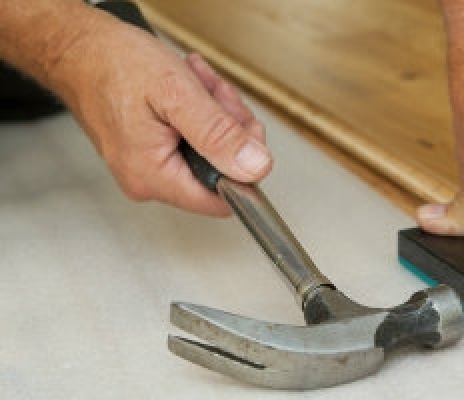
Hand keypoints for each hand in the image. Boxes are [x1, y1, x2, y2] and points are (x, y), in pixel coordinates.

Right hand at [50, 15, 270, 215]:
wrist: (78, 47)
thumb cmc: (113, 64)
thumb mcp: (178, 95)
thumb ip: (219, 135)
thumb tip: (254, 168)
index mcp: (154, 176)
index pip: (224, 199)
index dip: (244, 165)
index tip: (241, 131)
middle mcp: (149, 180)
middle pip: (221, 170)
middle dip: (229, 127)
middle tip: (214, 95)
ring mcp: (149, 165)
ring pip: (212, 149)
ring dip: (216, 111)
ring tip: (197, 84)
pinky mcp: (152, 150)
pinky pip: (195, 137)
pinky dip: (201, 109)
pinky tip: (190, 87)